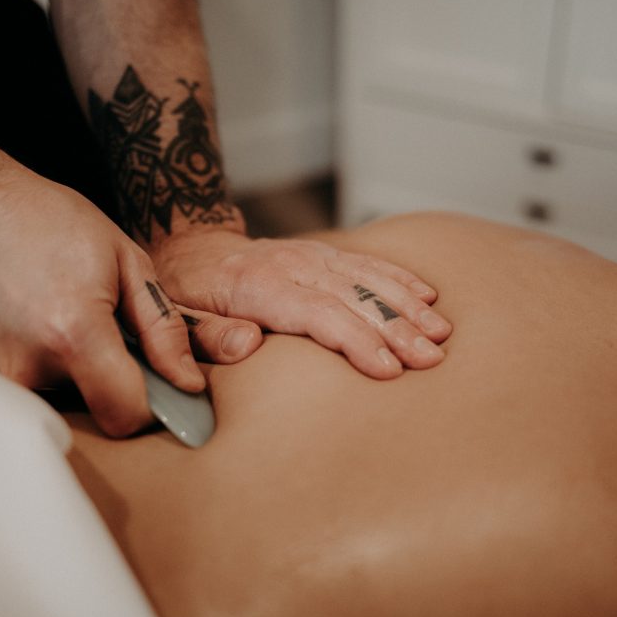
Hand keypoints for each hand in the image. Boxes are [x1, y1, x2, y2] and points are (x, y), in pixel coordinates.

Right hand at [0, 169, 261, 436]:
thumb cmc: (54, 223)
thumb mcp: (129, 262)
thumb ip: (164, 330)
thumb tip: (190, 384)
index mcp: (74, 332)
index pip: (125, 414)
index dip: (153, 407)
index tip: (162, 385)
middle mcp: (31, 364)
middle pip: (99, 412)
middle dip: (120, 387)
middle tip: (116, 338)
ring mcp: (1, 375)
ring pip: (71, 405)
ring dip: (87, 377)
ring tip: (77, 326)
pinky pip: (42, 393)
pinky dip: (60, 372)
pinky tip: (53, 330)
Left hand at [151, 229, 451, 378]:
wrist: (188, 247)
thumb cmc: (183, 294)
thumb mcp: (175, 319)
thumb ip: (207, 334)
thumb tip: (247, 345)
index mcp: (254, 286)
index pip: (316, 313)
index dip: (355, 340)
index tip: (387, 368)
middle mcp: (288, 264)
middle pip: (351, 297)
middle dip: (395, 328)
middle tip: (431, 359)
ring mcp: (308, 255)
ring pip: (365, 277)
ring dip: (406, 305)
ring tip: (441, 332)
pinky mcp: (320, 253)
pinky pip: (364, 262)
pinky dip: (397, 277)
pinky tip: (426, 295)